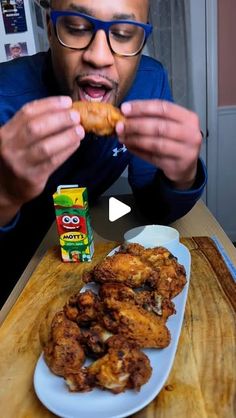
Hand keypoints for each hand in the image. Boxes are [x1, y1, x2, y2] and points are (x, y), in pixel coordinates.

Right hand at [0, 96, 84, 224]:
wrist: (4, 188)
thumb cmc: (16, 158)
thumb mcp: (16, 139)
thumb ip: (32, 126)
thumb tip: (65, 111)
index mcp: (6, 132)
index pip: (27, 112)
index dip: (49, 105)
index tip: (67, 102)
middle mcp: (10, 146)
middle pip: (36, 128)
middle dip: (59, 119)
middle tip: (76, 116)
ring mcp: (20, 163)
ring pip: (46, 147)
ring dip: (66, 136)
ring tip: (80, 130)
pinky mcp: (32, 178)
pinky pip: (52, 162)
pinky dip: (66, 151)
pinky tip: (75, 144)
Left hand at [116, 100, 202, 189]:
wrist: (186, 166)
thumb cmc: (175, 141)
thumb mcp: (170, 125)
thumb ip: (151, 118)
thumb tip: (125, 114)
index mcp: (188, 118)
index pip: (164, 108)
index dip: (142, 107)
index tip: (124, 108)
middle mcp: (191, 134)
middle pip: (159, 126)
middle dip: (136, 125)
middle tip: (120, 125)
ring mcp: (186, 152)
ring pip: (155, 144)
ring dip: (135, 139)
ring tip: (122, 137)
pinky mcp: (177, 166)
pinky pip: (153, 158)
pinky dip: (138, 151)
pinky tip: (129, 146)